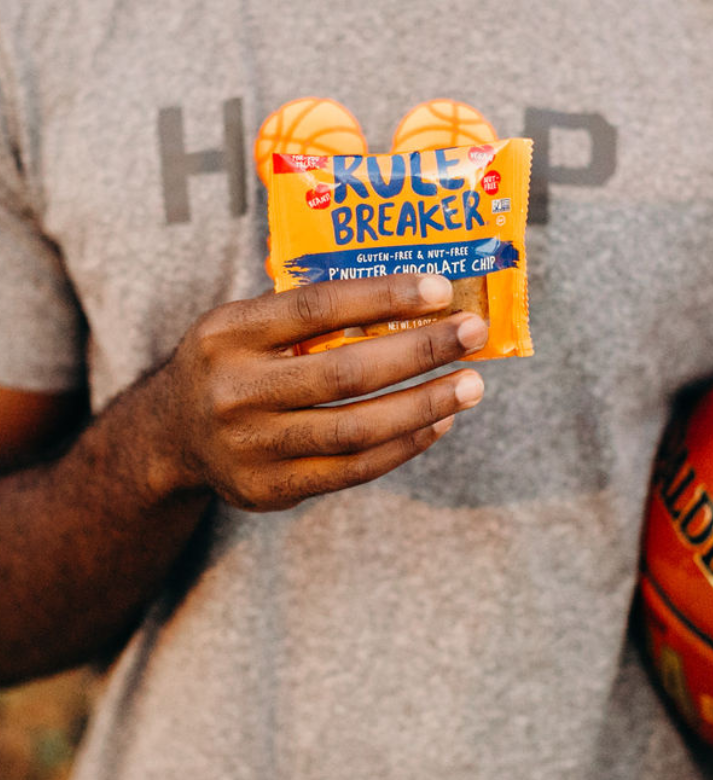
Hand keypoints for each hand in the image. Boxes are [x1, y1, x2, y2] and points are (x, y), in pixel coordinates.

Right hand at [149, 273, 486, 510]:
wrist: (172, 436)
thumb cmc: (235, 362)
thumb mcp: (246, 322)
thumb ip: (308, 309)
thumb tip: (410, 291)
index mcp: (228, 333)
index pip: (316, 307)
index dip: (383, 297)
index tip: (441, 289)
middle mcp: (234, 390)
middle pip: (344, 372)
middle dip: (420, 351)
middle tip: (473, 333)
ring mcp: (250, 447)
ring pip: (355, 429)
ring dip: (424, 405)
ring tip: (471, 384)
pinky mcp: (269, 490)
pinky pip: (352, 470)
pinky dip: (403, 446)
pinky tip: (439, 422)